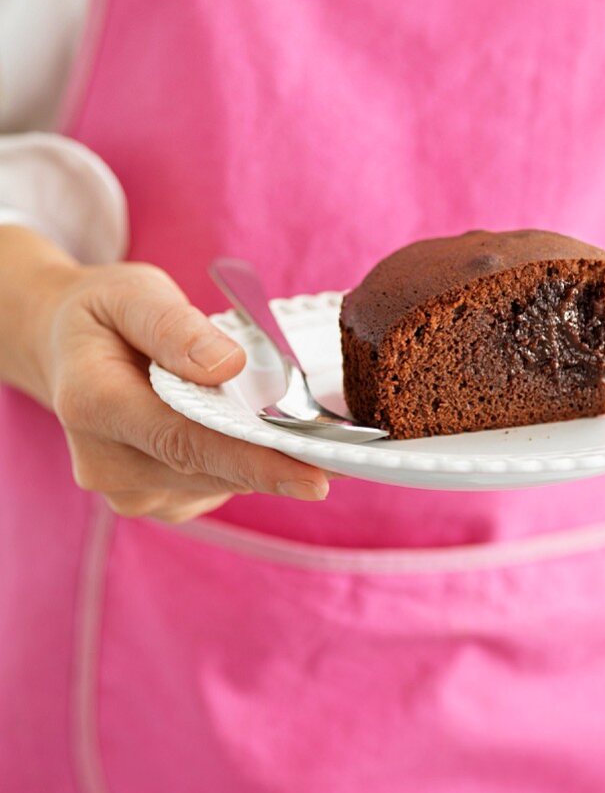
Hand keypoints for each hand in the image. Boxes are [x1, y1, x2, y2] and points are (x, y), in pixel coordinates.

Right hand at [33, 260, 328, 522]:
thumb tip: (226, 366)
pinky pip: (217, 485)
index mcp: (94, 405)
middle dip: (281, 461)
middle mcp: (107, 463)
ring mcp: (130, 489)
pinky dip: (250, 465)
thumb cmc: (103, 316)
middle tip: (351, 451)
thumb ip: (174, 328)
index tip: (316, 476)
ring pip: (220, 482)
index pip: (187, 441)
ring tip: (317, 435)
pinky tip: (272, 440)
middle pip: (211, 468)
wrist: (66, 350)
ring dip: (269, 462)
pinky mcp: (156, 499)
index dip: (256, 462)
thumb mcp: (131, 294)